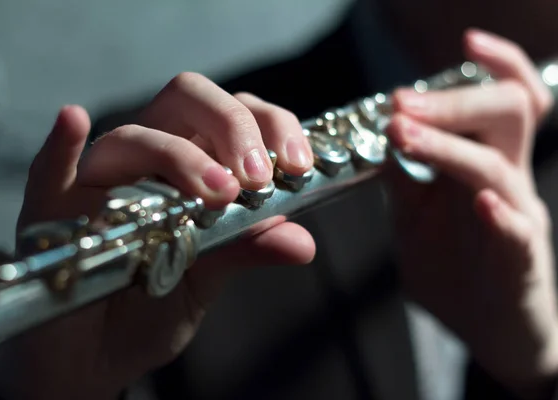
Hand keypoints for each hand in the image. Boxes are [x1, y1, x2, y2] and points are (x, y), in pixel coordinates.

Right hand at [0, 75, 315, 398]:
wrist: (99, 357)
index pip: (233, 116)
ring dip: (178, 155)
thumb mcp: (209, 278)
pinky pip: (49, 170)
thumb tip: (301, 241)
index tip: (297, 166)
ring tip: (218, 193)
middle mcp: (148, 160)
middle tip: (255, 177)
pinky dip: (61, 147)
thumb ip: (247, 250)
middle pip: (186, 101)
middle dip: (231, 126)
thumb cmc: (153, 308)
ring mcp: (99, 180)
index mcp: (193, 164)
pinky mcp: (51, 209)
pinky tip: (73, 122)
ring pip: (132, 138)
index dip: (270, 126)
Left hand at [385, 29, 557, 398]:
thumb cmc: (457, 270)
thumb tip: (379, 138)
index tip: (465, 42)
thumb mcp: (416, 218)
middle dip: (453, 101)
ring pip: (499, 166)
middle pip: (507, 116)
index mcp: (484, 167)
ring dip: (450, 147)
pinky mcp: (520, 264)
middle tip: (402, 102)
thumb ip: (403, 180)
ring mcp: (517, 222)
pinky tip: (480, 204)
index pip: (503, 103)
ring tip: (405, 134)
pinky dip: (499, 214)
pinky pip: (517, 233)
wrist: (490, 332)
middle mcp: (507, 184)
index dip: (496, 65)